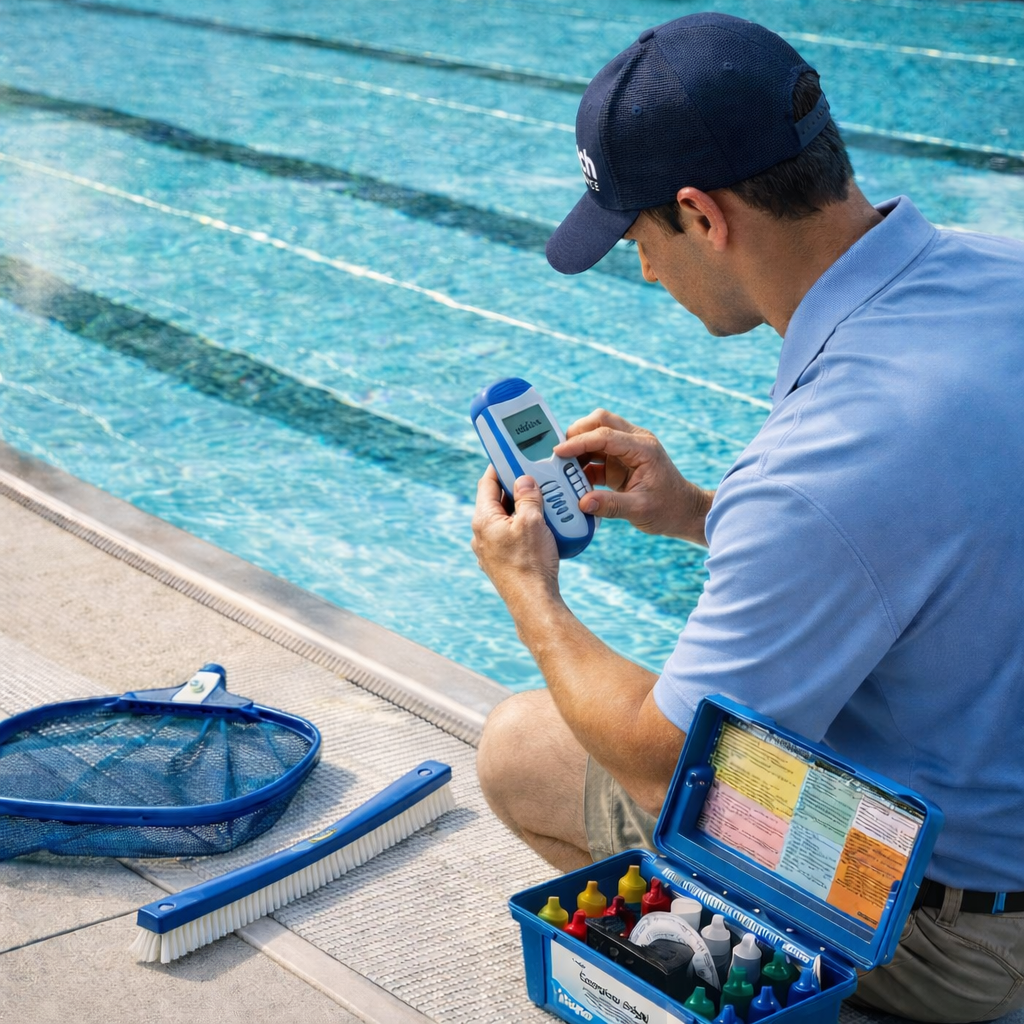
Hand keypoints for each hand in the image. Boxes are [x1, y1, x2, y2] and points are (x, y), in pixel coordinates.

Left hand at [471, 467, 560, 611]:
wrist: (533, 602)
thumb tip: (523, 480)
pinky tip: (542, 529)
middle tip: (536, 478)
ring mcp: (490, 550)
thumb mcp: (532, 521)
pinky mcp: (501, 562)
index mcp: (483, 520)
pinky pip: (511, 537)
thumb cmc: (531, 562)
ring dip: (522, 510)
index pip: (488, 483)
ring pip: (505, 520)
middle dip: (517, 489)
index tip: (511, 456)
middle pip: (497, 502)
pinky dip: (524, 528)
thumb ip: (527, 497)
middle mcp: (481, 535)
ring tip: (544, 502)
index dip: (500, 467)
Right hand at [556, 409, 712, 544]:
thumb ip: (611, 505)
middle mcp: (635, 442)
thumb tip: (583, 502)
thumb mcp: (640, 510)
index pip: (605, 436)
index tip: (558, 452)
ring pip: (596, 434)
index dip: (579, 442)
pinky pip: (596, 454)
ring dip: (578, 447)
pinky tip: (573, 477)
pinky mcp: (620, 460)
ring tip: (562, 466)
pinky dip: (582, 462)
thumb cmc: (668, 508)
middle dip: (577, 433)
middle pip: (600, 421)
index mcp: (643, 448)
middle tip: (559, 452)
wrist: (683, 512)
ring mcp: (627, 449)